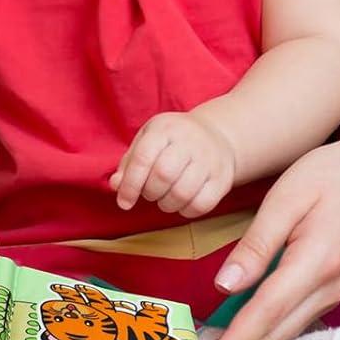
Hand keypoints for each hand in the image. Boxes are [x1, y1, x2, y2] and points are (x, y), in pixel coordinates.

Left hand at [110, 110, 235, 215]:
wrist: (217, 136)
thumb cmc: (173, 141)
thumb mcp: (148, 140)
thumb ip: (129, 162)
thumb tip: (116, 185)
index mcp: (165, 128)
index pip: (143, 158)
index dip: (130, 185)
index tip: (124, 202)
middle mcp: (189, 141)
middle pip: (163, 175)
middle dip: (150, 193)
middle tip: (149, 194)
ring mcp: (209, 160)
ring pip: (183, 193)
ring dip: (166, 204)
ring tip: (163, 199)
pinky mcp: (223, 179)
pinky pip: (202, 205)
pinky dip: (186, 211)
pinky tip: (181, 204)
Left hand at [197, 130, 339, 339]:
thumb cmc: (329, 173)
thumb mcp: (287, 197)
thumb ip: (256, 244)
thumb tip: (225, 286)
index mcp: (315, 261)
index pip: (265, 312)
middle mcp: (328, 286)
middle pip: (276, 336)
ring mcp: (334, 290)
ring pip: (286, 334)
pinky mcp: (332, 287)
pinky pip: (295, 322)